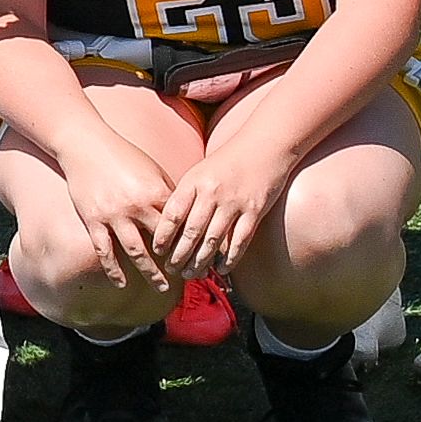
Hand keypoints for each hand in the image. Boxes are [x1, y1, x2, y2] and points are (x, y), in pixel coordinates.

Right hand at [57, 127, 185, 291]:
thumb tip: (187, 215)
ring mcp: (113, 215)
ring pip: (135, 252)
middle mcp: (136, 206)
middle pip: (162, 243)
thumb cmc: (123, 155)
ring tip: (162, 288)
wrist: (86, 144)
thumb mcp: (152, 170)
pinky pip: (104, 250)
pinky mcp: (93, 219)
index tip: (203, 258)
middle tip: (189, 278)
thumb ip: (167, 194)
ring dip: (150, 273)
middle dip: (177, 263)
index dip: (192, 244)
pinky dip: (113, 270)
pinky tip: (122, 284)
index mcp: (155, 193)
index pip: (179, 226)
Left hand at [149, 111, 298, 280]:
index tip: (157, 250)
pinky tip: (221, 268)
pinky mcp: (255, 211)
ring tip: (191, 274)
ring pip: (213, 240)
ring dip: (201, 261)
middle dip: (179, 254)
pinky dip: (230, 257)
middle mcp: (212, 193)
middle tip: (171, 270)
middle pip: (191, 231)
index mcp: (193, 182)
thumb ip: (185, 196)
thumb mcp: (198, 172)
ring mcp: (234, 203)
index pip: (173, 213)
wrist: (263, 147)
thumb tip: (167, 224)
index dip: (163, 234)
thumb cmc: (226, 162)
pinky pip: (240, 240)